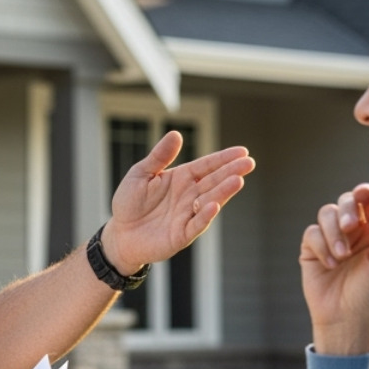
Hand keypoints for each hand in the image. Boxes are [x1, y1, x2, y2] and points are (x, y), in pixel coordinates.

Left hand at [102, 131, 253, 271]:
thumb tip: (176, 134)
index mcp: (181, 178)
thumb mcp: (141, 173)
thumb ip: (159, 156)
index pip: (207, 166)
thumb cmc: (130, 202)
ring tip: (237, 180)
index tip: (242, 151)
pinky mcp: (182, 234)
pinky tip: (214, 206)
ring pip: (210, 201)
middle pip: (214, 181)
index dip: (224, 159)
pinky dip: (205, 216)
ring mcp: (188, 215)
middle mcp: (189, 196)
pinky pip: (196, 224)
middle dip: (231, 172)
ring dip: (224, 192)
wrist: (120, 234)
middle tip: (249, 163)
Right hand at [300, 183, 368, 354]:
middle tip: (350, 225)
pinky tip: (330, 265)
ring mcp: (330, 238)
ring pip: (326, 213)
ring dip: (333, 232)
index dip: (366, 193)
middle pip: (346, 201)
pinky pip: (311, 232)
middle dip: (347, 209)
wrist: (345, 320)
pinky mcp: (311, 249)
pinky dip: (321, 246)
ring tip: (341, 256)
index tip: (365, 195)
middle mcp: (353, 231)